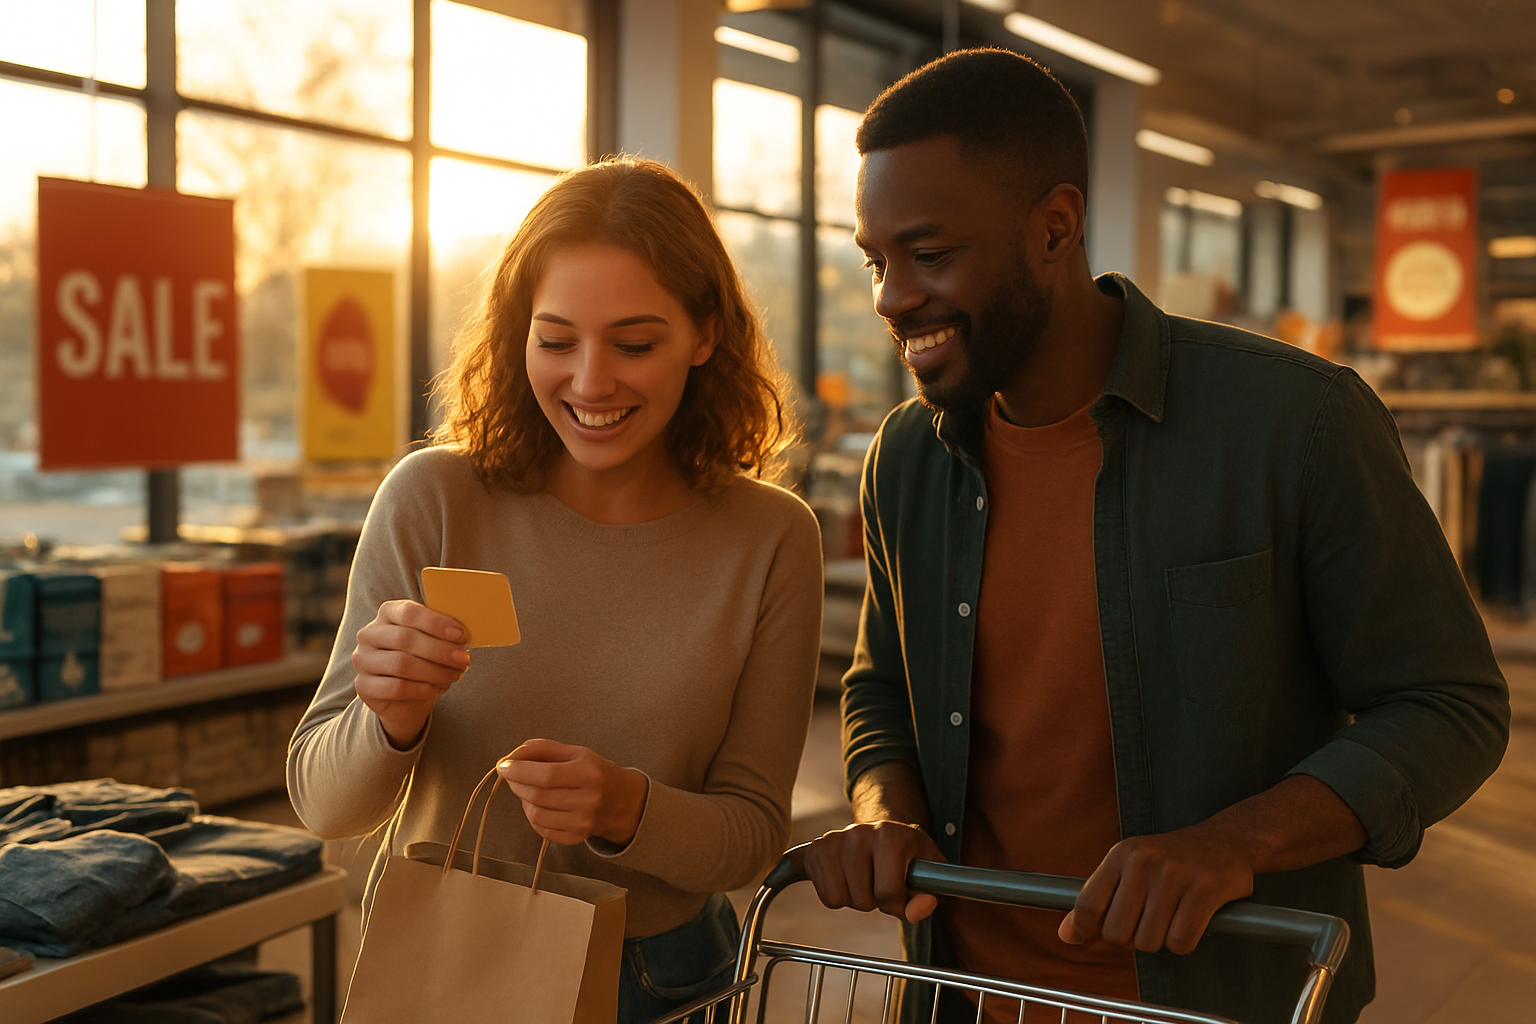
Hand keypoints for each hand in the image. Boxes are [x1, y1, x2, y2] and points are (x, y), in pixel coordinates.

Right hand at [352, 599, 469, 748]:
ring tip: (455, 675)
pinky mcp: (363, 686)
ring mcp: (362, 660)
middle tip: (463, 659)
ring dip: (434, 671)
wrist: (405, 697)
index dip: (435, 623)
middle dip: (440, 650)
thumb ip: (442, 632)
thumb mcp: (432, 640)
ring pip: (401, 664)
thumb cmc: (422, 659)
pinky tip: (437, 688)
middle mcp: (369, 634)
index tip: (460, 635)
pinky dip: (422, 689)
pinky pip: (396, 687)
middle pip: (406, 639)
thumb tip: (465, 634)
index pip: (408, 612)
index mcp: (387, 613)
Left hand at [497, 739, 648, 846]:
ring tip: (529, 789)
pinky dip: (532, 815)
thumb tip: (508, 759)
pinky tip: (540, 805)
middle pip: (538, 795)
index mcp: (589, 773)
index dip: (520, 771)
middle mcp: (588, 800)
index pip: (547, 775)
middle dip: (516, 783)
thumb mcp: (573, 752)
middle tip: (511, 774)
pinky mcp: (575, 838)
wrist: (619, 800)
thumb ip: (541, 749)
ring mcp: (582, 823)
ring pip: (535, 814)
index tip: (503, 765)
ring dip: (523, 799)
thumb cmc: (591, 772)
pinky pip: (540, 828)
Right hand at [791, 821, 945, 922]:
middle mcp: (859, 832)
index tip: (900, 897)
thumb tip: (916, 912)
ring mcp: (834, 839)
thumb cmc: (910, 858)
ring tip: (864, 881)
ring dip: (853, 898)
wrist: (885, 834)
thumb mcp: (929, 875)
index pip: (888, 893)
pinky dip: (835, 895)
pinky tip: (846, 878)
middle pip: (862, 899)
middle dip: (873, 901)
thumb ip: (928, 896)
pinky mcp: (816, 848)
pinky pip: (825, 895)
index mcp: (890, 835)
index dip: (896, 906)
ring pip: (839, 898)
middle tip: (879, 884)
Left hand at [1058, 826, 1253, 954]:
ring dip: (1160, 940)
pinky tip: (1190, 922)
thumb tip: (1067, 935)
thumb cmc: (1172, 861)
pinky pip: (1181, 941)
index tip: (1083, 939)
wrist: (1226, 841)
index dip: (1083, 929)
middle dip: (1131, 937)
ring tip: (1172, 917)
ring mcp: (1175, 874)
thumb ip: (1098, 899)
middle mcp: (1144, 861)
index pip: (1088, 904)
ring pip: (1149, 941)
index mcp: (1121, 854)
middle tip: (1148, 922)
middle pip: (1117, 933)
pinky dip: (1184, 943)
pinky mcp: (1205, 889)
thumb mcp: (1130, 867)